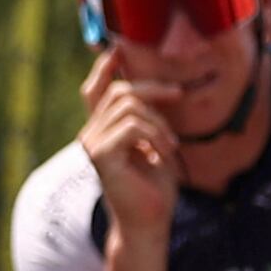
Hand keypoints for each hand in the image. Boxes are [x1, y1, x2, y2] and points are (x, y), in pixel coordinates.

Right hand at [78, 51, 182, 232]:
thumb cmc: (155, 187)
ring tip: (170, 144)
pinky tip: (164, 153)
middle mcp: (92, 134)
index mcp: (103, 130)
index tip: (117, 47)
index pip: (96, 91)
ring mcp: (93, 145)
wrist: (149, 222)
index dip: (105, 68)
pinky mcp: (101, 156)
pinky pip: (131, 127)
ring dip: (159, 121)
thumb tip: (161, 91)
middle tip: (179, 94)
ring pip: (128, 106)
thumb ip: (149, 121)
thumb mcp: (156, 145)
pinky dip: (155, 135)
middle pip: (119, 92)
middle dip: (153, 88)